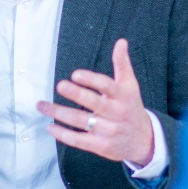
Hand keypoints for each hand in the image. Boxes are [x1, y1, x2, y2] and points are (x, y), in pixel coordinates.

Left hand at [40, 38, 153, 165]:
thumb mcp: (130, 85)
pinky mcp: (101, 145)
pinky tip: (51, 127)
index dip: (92, 80)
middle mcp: (115, 113)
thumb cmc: (132, 108)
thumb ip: (122, 63)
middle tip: (60, 85)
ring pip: (81, 121)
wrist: (144, 140)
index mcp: (122, 96)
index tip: (76, 74)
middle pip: (94, 103)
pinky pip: (79, 140)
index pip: (107, 86)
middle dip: (76, 94)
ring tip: (43, 105)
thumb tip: (121, 42)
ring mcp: (108, 130)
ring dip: (60, 113)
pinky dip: (63, 134)